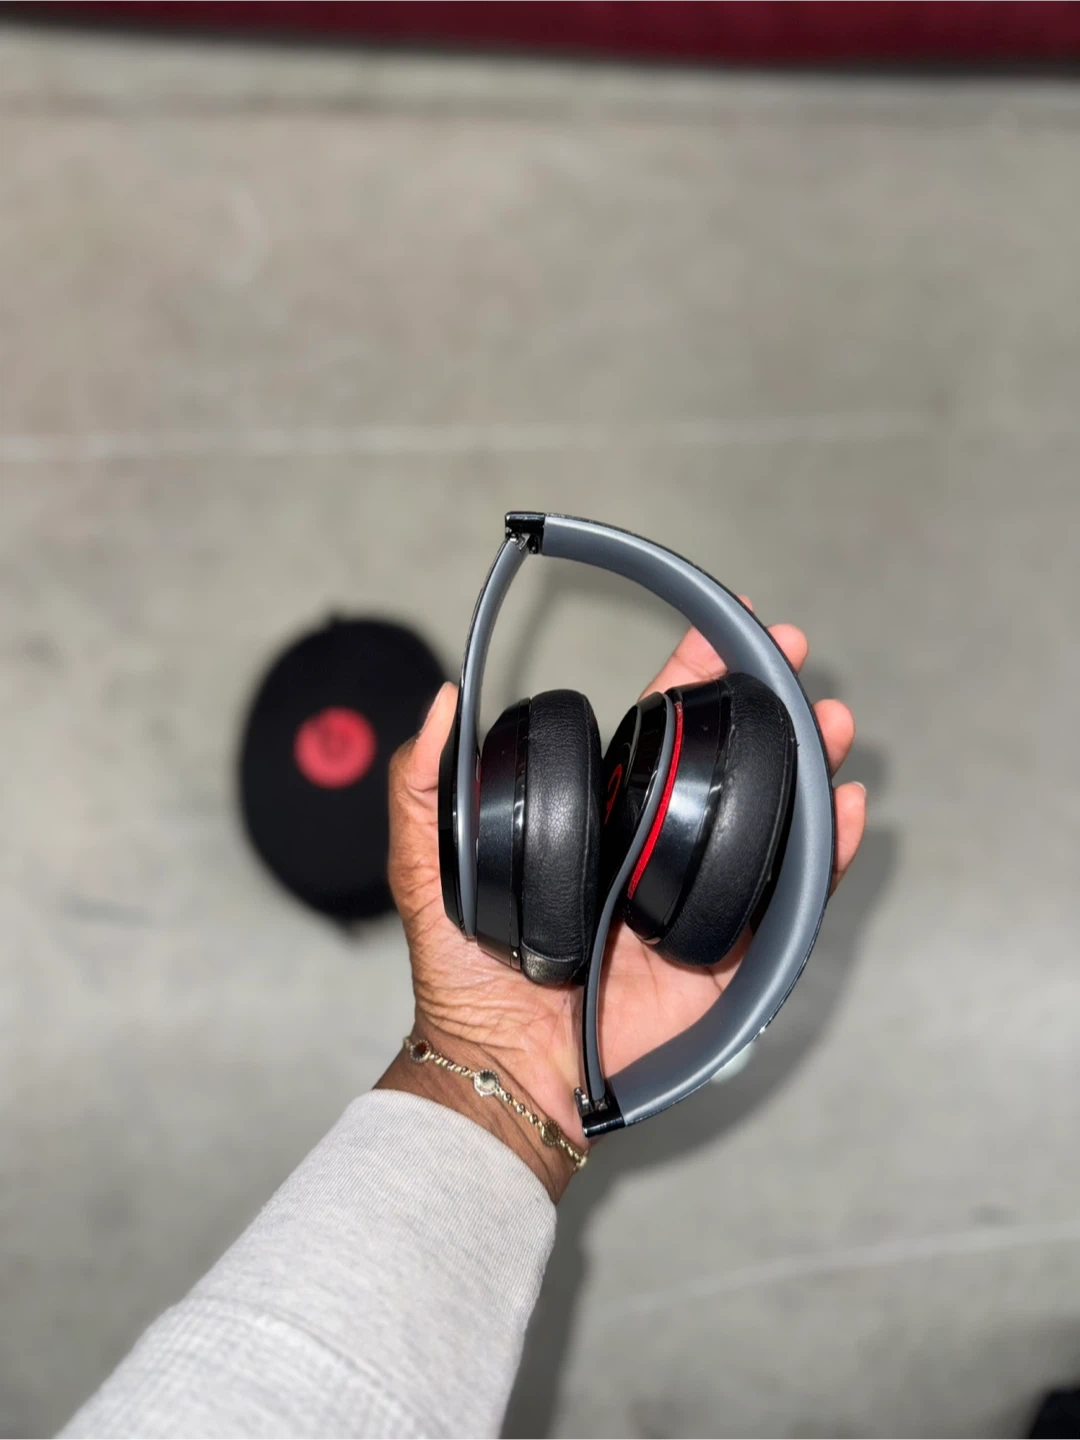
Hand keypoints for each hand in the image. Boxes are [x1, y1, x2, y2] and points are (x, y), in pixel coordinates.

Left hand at [378, 621, 865, 1200]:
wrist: (505, 1060)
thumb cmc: (462, 971)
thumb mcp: (421, 865)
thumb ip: (420, 784)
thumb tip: (442, 696)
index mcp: (600, 817)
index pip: (656, 729)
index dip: (691, 673)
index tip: (722, 623)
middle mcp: (656, 846)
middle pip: (727, 761)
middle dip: (768, 704)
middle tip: (797, 654)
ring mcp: (696, 894)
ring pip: (768, 816)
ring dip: (809, 764)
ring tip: (835, 722)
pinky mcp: (727, 949)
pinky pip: (789, 897)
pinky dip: (827, 855)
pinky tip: (843, 811)